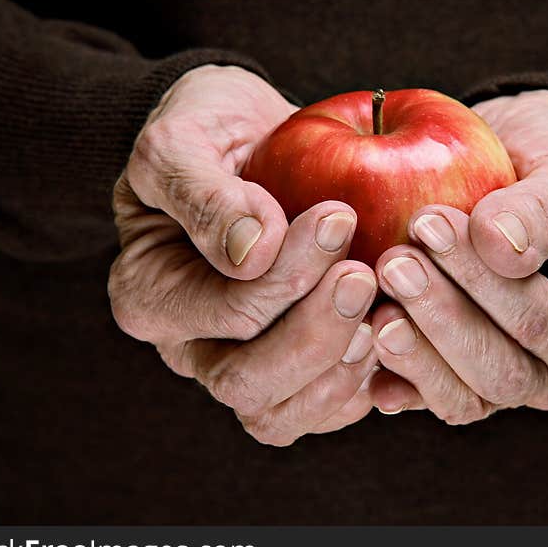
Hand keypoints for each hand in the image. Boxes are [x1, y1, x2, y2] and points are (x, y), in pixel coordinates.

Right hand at [108, 65, 377, 445]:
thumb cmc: (212, 131)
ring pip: (284, 415)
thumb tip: (250, 252)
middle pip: (248, 384)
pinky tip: (396, 330)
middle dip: (317, 333)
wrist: (256, 140)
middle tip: (364, 273)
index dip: (288, 277)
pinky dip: (370, 382)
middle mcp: (192, 347)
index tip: (337, 216)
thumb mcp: (185, 137)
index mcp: (151, 296)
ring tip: (384, 311)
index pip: (225, 314)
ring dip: (342, 369)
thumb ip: (203, 192)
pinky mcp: (298, 371)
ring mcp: (245, 365)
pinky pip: (328, 409)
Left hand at [367, 90, 547, 419]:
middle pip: (499, 375)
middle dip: (443, 319)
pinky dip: (386, 375)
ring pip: (458, 397)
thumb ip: (545, 209)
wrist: (514, 169)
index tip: (431, 223)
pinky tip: (353, 344)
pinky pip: (417, 394)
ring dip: (413, 351)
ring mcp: (496, 382)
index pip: (545, 326)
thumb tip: (503, 250)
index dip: (487, 284)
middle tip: (394, 261)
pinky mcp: (446, 376)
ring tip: (371, 302)